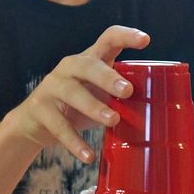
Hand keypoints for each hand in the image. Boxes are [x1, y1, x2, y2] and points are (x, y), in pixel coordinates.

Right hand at [10, 25, 149, 163]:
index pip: (107, 39)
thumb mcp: (99, 97)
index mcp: (89, 61)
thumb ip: (120, 100)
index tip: (146, 40)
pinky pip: (60, 126)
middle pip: (88, 65)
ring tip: (113, 120)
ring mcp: (52, 86)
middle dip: (108, 76)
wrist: (35, 123)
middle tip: (127, 91)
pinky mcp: (40, 109)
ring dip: (94, 107)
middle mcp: (69, 68)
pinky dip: (75, 142)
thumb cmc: (77, 108)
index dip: (126, 36)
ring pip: (73, 93)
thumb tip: (158, 118)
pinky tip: (88, 156)